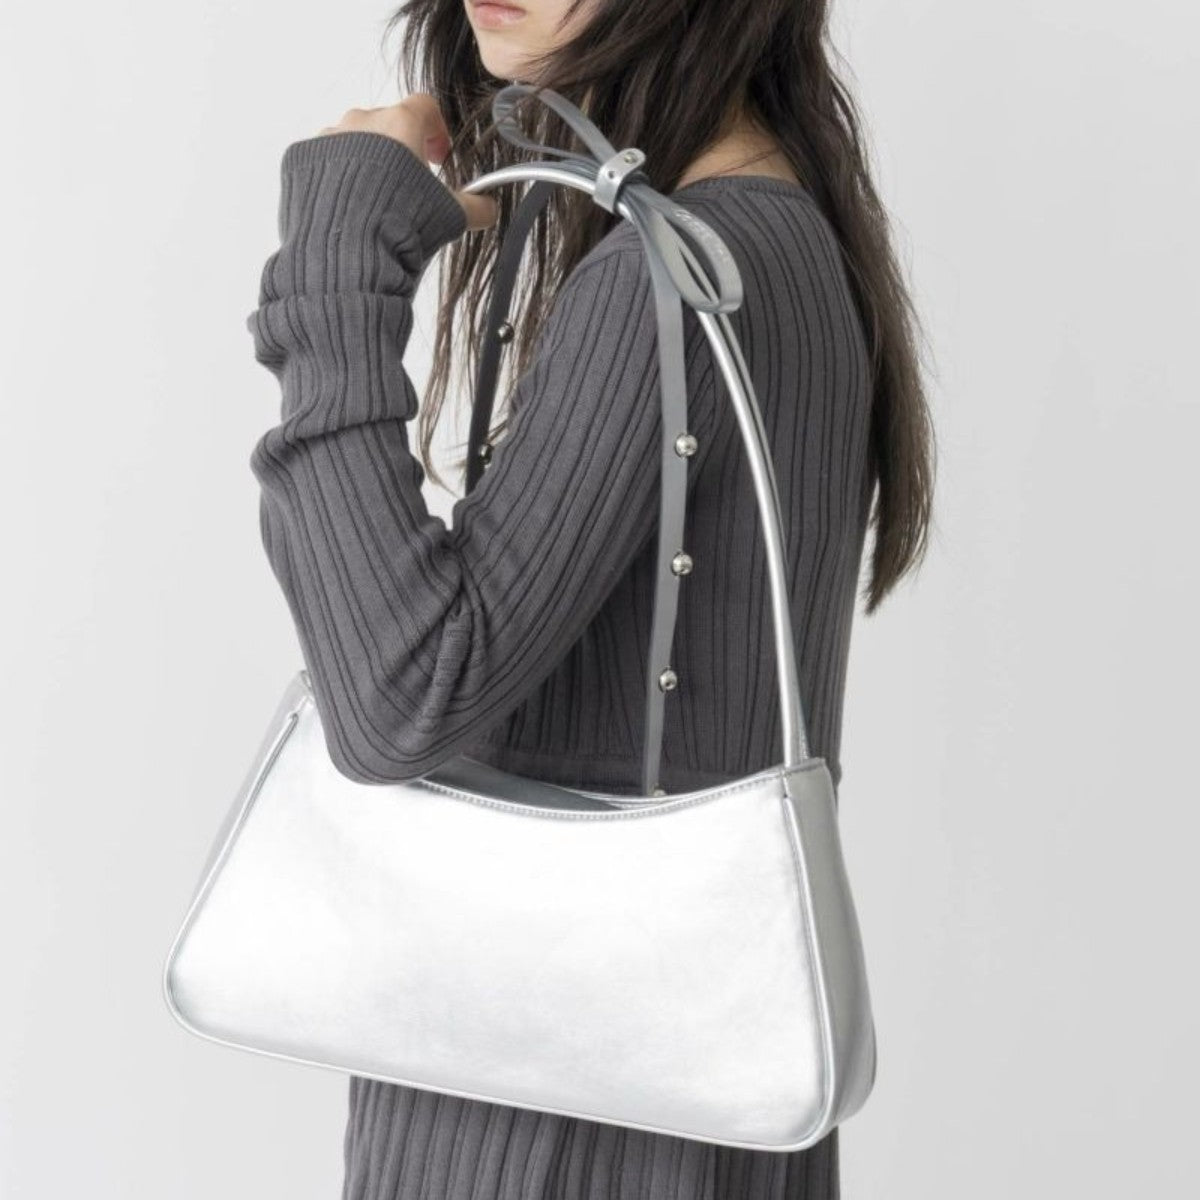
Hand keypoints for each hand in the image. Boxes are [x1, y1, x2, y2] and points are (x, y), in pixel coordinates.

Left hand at [318, 94, 498, 232]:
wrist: (348, 250)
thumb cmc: (398, 225)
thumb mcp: (449, 217)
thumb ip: (474, 207)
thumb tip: (488, 209)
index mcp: (400, 124)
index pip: (425, 108)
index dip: (437, 132)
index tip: (438, 157)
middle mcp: (361, 122)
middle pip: (386, 127)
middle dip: (399, 153)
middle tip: (408, 187)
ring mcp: (328, 139)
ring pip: (352, 144)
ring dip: (366, 166)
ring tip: (375, 204)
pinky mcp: (300, 161)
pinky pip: (323, 163)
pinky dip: (336, 180)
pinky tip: (348, 209)